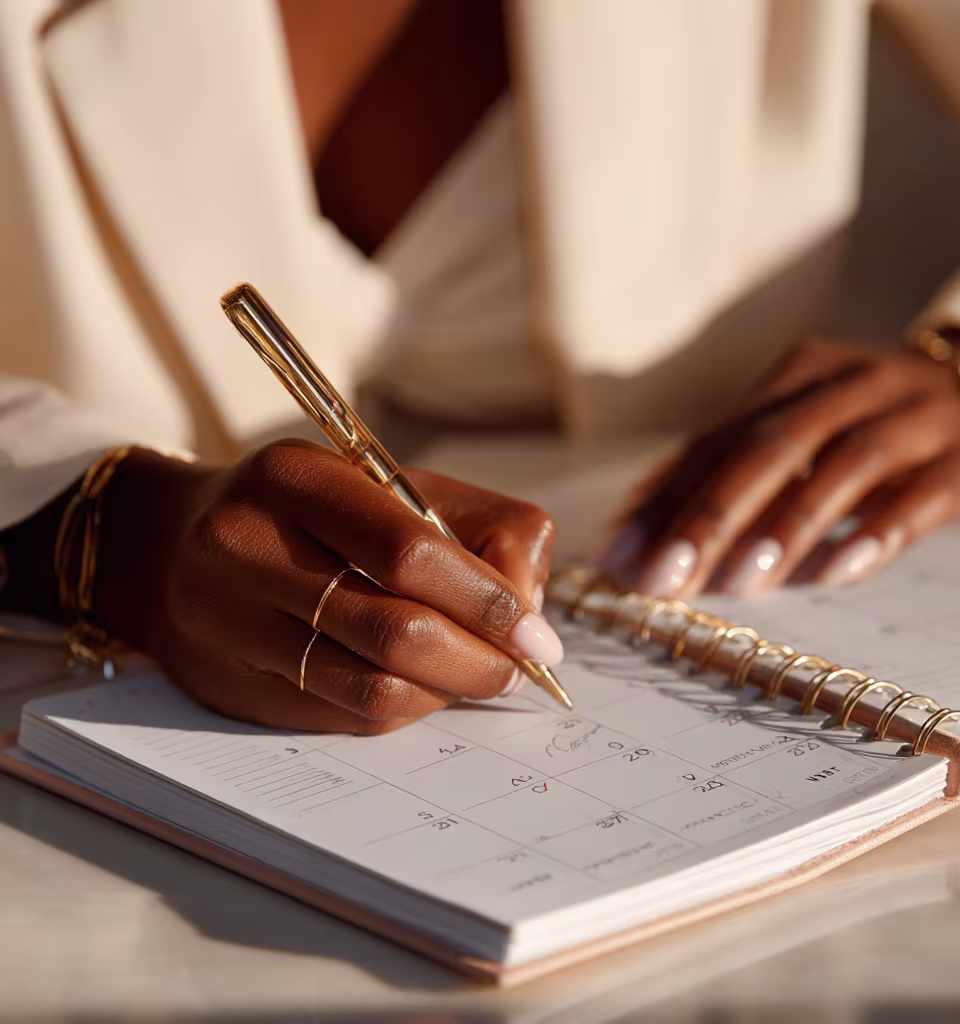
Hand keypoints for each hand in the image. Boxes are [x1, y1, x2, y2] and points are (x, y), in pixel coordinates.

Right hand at [93, 440, 557, 732]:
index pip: (410, 551)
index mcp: (295, 478)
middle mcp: (247, 548)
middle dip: (480, 660)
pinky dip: (408, 708)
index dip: (488, 602)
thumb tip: (531, 620)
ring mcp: (231, 624)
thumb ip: (482, 532)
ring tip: (478, 675)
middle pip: (396, 630)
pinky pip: (347, 715)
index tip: (537, 638)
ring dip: (449, 692)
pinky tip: (424, 686)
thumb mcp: (397, 487)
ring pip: (374, 687)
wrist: (176, 545)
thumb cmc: (314, 511)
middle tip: (517, 667)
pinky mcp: (235, 685)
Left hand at [602, 336, 959, 596]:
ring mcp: (914, 416)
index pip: (717, 438)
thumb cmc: (880, 426)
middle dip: (709, 517)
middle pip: (768, 449)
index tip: (621, 553)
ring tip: (740, 583)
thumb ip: (733, 467)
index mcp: (800, 374)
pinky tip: (837, 576)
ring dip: (785, 529)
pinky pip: (916, 498)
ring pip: (840, 469)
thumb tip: (642, 525)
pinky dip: (874, 536)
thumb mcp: (807, 431)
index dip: (665, 497)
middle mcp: (853, 384)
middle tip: (666, 578)